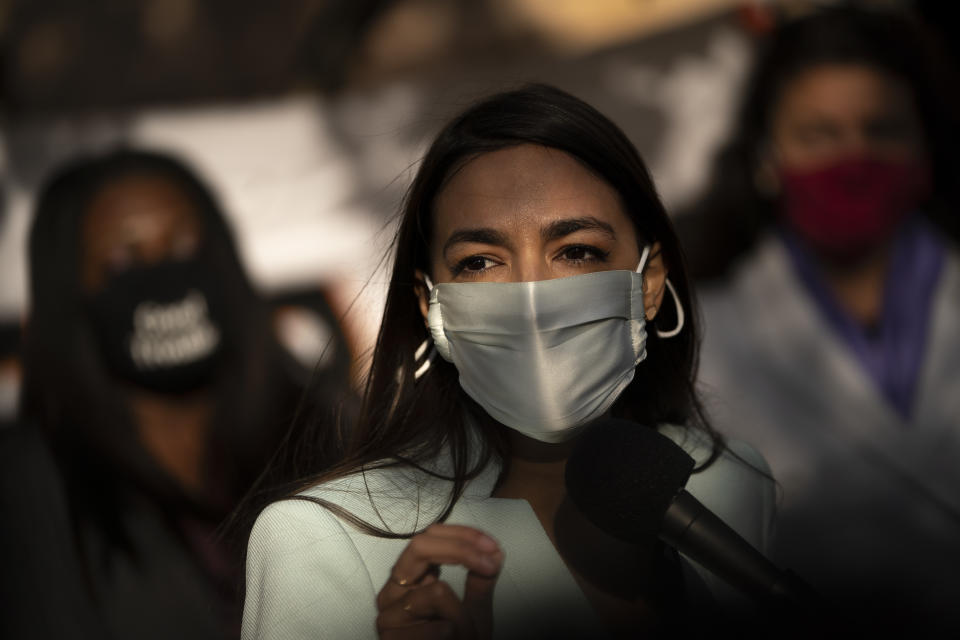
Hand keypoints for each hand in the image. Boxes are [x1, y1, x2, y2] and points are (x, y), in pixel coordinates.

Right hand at [376, 524, 503, 638]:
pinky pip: (438, 626)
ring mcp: (388, 616)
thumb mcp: (476, 612)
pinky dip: (454, 635)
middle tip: (491, 564)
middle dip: (462, 550)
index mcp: (410, 579)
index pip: (430, 537)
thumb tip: (496, 551)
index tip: (494, 547)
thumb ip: (482, 580)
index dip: (464, 535)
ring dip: (464, 615)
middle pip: (420, 546)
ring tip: (462, 635)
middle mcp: (393, 592)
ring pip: (437, 591)